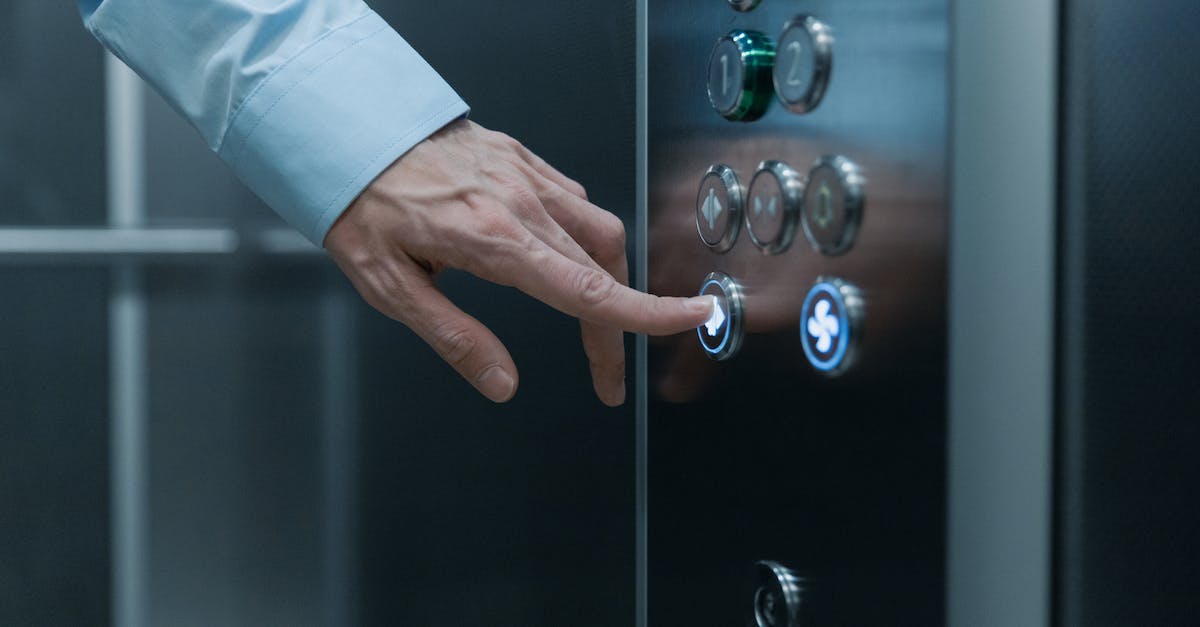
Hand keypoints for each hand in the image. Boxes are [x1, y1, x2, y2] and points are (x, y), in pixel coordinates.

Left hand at [324, 119, 713, 404]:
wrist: (347, 128)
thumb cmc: (361, 205)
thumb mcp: (390, 287)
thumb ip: (454, 337)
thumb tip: (503, 384)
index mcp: (494, 240)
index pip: (588, 289)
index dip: (646, 314)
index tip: (692, 319)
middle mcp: (521, 203)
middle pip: (603, 268)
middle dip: (618, 324)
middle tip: (603, 373)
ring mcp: (525, 175)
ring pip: (599, 229)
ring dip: (608, 277)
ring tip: (591, 317)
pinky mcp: (520, 157)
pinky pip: (573, 198)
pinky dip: (582, 234)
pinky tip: (561, 253)